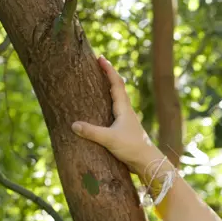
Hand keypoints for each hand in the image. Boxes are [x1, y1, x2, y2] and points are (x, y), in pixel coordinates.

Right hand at [71, 56, 162, 178]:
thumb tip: (73, 125)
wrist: (148, 162)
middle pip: (118, 88)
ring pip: (118, 100)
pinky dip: (110, 104)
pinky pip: (116, 111)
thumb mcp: (110, 139)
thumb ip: (92, 132)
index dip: (108, 70)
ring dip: (110, 89)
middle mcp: (127, 111)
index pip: (116, 83)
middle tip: (99, 65)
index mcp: (124, 108)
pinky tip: (104, 109)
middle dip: (108, 75)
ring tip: (99, 82)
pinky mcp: (126, 130)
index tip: (100, 58)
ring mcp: (127, 120)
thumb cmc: (132, 148)